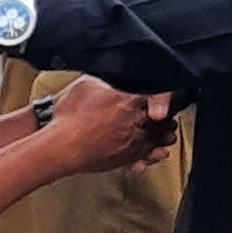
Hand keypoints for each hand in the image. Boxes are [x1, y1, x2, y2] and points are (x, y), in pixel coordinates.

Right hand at [46, 76, 173, 172]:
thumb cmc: (70, 116)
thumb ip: (106, 79)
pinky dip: (153, 154)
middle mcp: (135, 122)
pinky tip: (157, 153)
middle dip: (166, 118)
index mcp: (129, 101)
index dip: (165, 96)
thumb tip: (113, 74)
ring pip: (156, 139)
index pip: (157, 96)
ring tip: (168, 135)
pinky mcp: (124, 158)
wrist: (61, 145)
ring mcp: (131, 142)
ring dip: (164, 136)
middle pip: (160, 120)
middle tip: (170, 116)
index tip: (169, 95)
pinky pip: (145, 156)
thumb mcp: (87, 85)